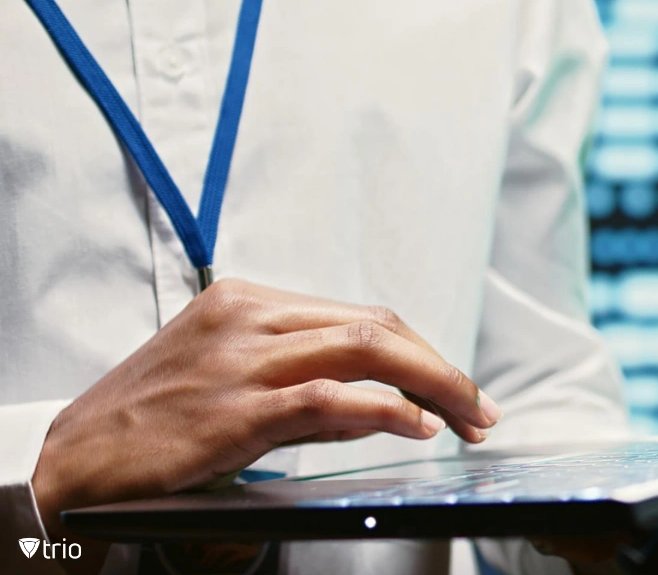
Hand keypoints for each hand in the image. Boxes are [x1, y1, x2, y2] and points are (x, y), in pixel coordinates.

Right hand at [32, 279, 503, 544]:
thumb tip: (392, 406)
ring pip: (363, 350)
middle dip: (440, 366)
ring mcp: (241, 360)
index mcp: (250, 301)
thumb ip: (311, 386)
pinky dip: (384, 408)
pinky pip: (328, 397)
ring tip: (467, 417)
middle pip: (374, 327)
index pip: (361, 317)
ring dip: (432, 384)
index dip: (422, 351)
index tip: (456, 386)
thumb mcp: (233, 381)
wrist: (72, 461)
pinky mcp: (234, 408)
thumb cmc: (154, 421)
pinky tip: (417, 425)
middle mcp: (249, 318)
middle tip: (480, 407)